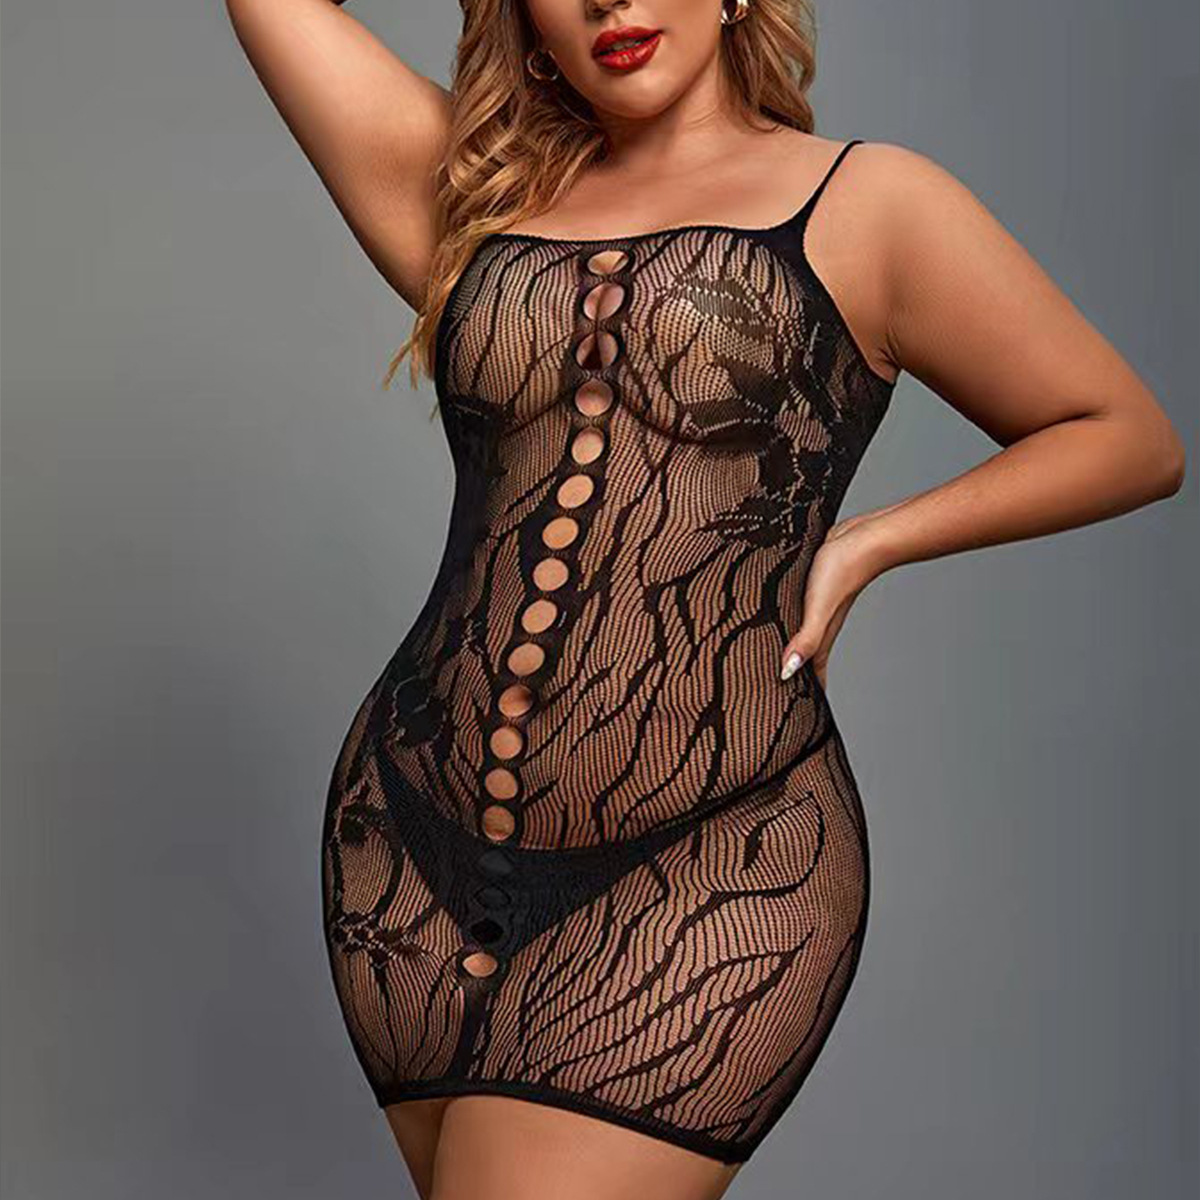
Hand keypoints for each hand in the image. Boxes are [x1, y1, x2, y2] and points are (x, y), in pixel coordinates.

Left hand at [779, 513, 887, 688]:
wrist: (863, 538)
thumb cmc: (842, 571)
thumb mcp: (817, 609)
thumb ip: (805, 640)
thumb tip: (786, 672)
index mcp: (821, 639)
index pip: (812, 677)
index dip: (802, 697)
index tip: (786, 716)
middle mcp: (820, 627)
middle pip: (805, 661)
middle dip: (791, 679)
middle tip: (768, 695)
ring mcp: (818, 609)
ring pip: (801, 638)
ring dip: (788, 651)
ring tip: (767, 664)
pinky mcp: (813, 590)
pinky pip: (798, 615)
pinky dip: (787, 625)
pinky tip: (774, 620)